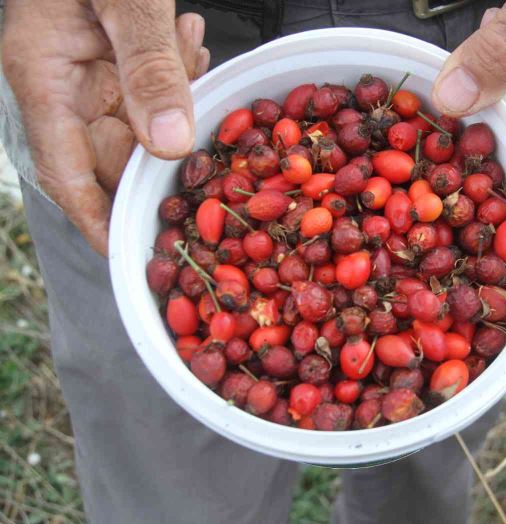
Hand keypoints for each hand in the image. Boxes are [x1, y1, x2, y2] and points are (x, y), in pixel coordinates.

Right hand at [2, 1, 209, 254]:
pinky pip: (152, 92)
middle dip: (167, 154)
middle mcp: (65, 88)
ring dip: (178, 102)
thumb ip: (146, 65)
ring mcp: (92, 76)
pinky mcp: (117, 62)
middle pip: (118, 157)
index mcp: (44, 79)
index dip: (102, 222)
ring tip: (183, 45)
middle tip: (216, 146)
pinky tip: (184, 38)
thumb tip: (171, 146)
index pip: (69, 175)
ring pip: (144, 125)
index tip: (138, 258)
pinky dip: (178, 75)